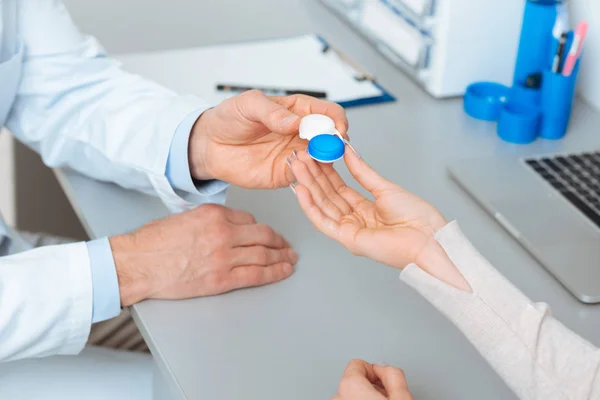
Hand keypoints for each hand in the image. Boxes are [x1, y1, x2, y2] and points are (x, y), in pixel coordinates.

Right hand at [109, 204, 296, 306]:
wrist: (138, 263)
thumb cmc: (152, 242)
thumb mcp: (185, 217)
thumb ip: (210, 221)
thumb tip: (227, 227)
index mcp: (214, 215)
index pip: (249, 219)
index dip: (261, 228)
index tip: (267, 234)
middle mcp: (223, 233)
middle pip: (263, 235)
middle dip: (279, 241)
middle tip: (287, 246)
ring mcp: (224, 256)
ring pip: (264, 254)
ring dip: (282, 257)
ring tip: (290, 259)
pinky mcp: (221, 279)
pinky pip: (256, 275)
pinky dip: (274, 273)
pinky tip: (283, 271)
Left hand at [189, 90, 347, 188]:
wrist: (209, 145)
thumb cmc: (229, 119)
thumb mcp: (248, 105)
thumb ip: (272, 112)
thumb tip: (296, 121)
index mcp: (297, 110)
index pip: (329, 113)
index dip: (337, 120)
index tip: (336, 129)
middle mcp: (301, 133)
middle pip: (332, 138)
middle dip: (335, 143)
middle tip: (326, 147)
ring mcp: (296, 154)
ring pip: (324, 159)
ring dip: (324, 161)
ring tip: (310, 159)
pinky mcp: (286, 173)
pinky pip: (306, 176)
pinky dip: (309, 176)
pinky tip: (300, 170)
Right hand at [289, 149, 469, 290]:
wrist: (429, 238)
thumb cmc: (416, 218)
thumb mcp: (385, 187)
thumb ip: (362, 171)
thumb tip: (348, 152)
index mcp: (365, 209)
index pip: (338, 188)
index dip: (324, 171)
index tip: (313, 154)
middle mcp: (354, 220)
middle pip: (327, 195)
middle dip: (311, 175)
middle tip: (298, 156)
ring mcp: (349, 231)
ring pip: (322, 206)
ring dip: (307, 185)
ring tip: (296, 166)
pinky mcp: (348, 239)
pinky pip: (323, 222)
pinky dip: (310, 206)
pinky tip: (301, 189)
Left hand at [332, 359, 412, 399]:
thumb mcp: (402, 396)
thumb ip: (393, 373)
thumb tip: (385, 367)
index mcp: (349, 386)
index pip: (359, 363)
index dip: (376, 372)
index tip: (385, 382)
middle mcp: (337, 397)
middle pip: (355, 380)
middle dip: (371, 386)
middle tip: (386, 398)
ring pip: (352, 394)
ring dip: (365, 397)